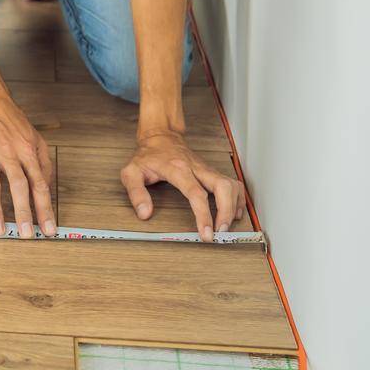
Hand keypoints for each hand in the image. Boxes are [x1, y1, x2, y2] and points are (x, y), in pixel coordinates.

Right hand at [0, 91, 54, 237]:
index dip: (45, 208)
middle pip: (18, 186)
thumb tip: (47, 189)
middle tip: (25, 235)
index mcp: (27, 150)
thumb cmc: (12, 120)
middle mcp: (8, 152)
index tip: (48, 229)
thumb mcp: (36, 137)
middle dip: (23, 212)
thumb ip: (44, 163)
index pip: (39, 184)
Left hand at [121, 130, 246, 240]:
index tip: (206, 233)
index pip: (196, 193)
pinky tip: (234, 212)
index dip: (203, 215)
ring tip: (227, 226)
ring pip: (231, 184)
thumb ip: (136, 193)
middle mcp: (196, 168)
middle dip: (226, 212)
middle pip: (222, 187)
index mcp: (177, 169)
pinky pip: (232, 183)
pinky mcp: (212, 171)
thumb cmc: (147, 156)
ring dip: (234, 206)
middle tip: (221, 232)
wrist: (160, 137)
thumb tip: (144, 214)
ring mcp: (206, 169)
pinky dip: (238, 199)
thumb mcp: (131, 172)